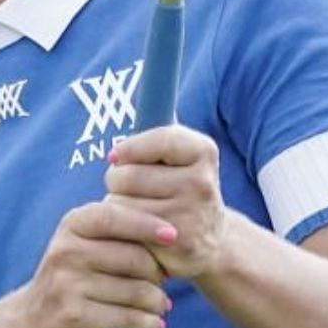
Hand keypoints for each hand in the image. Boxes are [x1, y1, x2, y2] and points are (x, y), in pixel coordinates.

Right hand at [16, 201, 172, 327]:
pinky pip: (128, 317)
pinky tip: (154, 324)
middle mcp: (66, 252)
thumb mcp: (89, 243)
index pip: (114, 217)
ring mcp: (67, 285)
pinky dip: (148, 322)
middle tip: (163, 282)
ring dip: (157, 301)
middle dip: (158, 273)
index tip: (173, 235)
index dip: (147, 224)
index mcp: (72, 226)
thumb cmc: (77, 275)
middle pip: (136, 258)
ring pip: (137, 291)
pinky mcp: (75, 316)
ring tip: (160, 304)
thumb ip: (122, 232)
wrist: (34, 319)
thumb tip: (174, 236)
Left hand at [105, 125, 229, 277]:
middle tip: (131, 189)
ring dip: (120, 206)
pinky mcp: (176, 243)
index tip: (115, 156)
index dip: (130, 147)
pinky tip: (140, 231)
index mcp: (204, 152)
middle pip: (128, 175)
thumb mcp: (180, 157)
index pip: (159, 139)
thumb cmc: (183, 189)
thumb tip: (145, 84)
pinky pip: (126, 229)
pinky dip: (124, 230)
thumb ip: (157, 135)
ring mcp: (190, 215)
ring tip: (139, 210)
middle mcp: (202, 183)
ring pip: (121, 203)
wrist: (212, 241)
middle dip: (118, 181)